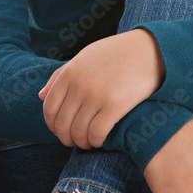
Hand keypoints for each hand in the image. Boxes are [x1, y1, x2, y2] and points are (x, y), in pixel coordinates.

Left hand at [38, 28, 164, 148]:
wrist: (152, 50)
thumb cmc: (117, 53)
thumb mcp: (85, 57)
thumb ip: (61, 75)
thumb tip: (40, 96)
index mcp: (70, 72)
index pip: (49, 109)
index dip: (53, 125)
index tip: (63, 131)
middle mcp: (79, 84)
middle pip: (62, 124)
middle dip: (67, 138)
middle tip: (76, 141)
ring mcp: (96, 95)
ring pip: (78, 133)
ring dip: (82, 143)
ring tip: (90, 142)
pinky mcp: (115, 105)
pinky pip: (96, 133)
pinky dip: (96, 141)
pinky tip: (102, 139)